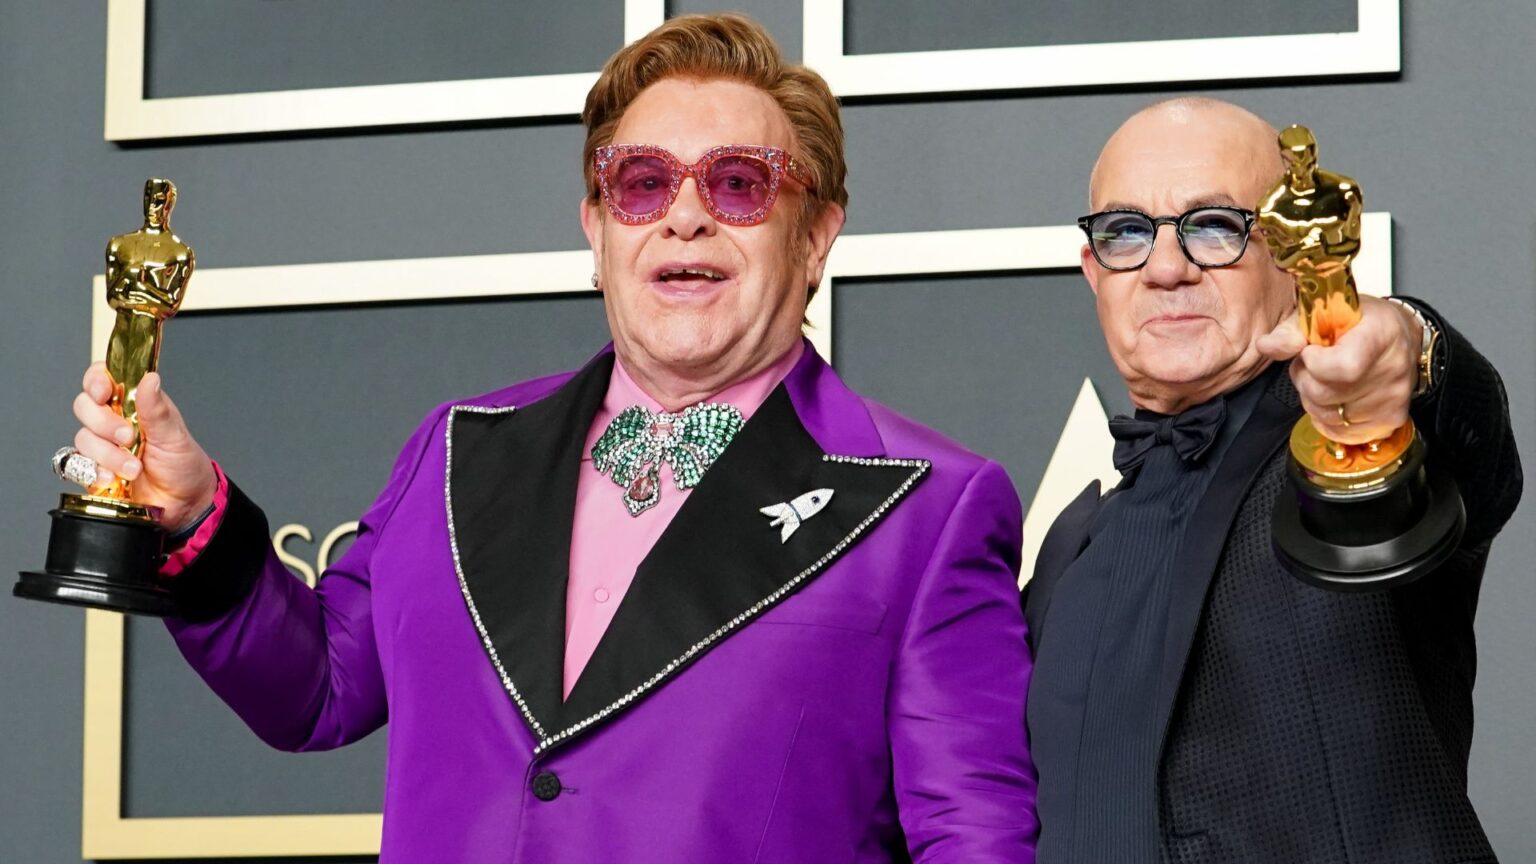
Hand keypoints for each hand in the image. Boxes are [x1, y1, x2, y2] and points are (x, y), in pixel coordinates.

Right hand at [72, 364, 216, 529]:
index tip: (104, 392)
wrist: (184, 504)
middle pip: (84, 407)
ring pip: (83, 438)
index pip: (101, 379)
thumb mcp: (174, 435)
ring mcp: (102, 446)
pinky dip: (95, 471)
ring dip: (108, 454)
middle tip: (129, 438)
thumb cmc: (183, 465)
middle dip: (104, 423)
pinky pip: (77, 465)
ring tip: (134, 467)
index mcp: (133, 405)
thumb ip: (157, 409)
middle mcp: (113, 422)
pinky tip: (114, 479)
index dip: (95, 381)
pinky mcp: (94, 470)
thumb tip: (150, 379)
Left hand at [1255, 295, 1418, 443]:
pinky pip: (1339, 432)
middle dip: (1306, 379)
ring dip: (1315, 399)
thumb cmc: (1357, 322)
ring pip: (1327, 416)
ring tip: (1326, 377)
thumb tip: (1266, 346)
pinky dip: (1328, 418)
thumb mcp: (1321, 313)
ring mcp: (1393, 398)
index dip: (1314, 364)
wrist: (1398, 335)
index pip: (1342, 367)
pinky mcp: (1390, 421)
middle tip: (1315, 363)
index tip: (1311, 351)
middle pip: (1325, 394)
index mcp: (1379, 334)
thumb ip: (1290, 332)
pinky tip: (1336, 397)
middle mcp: (1393, 369)